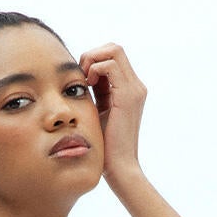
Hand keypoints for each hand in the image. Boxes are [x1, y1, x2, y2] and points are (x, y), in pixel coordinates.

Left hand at [78, 42, 145, 188]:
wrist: (119, 169)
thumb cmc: (105, 148)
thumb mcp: (98, 112)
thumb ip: (96, 93)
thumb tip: (81, 78)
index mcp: (129, 90)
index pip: (112, 57)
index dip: (94, 60)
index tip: (82, 79)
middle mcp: (136, 86)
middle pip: (114, 48)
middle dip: (93, 55)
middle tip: (81, 75)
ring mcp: (134, 90)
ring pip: (114, 50)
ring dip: (92, 59)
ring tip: (84, 80)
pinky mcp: (128, 95)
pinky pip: (110, 65)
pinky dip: (95, 69)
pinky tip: (87, 85)